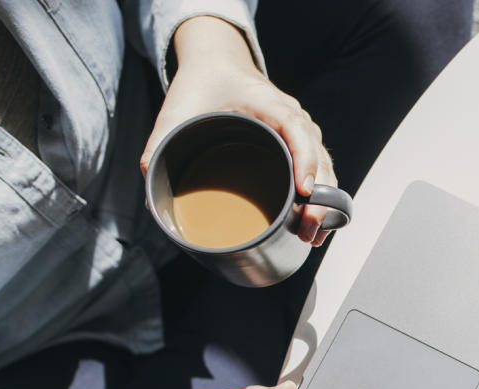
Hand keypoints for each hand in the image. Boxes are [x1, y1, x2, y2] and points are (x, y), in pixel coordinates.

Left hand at [140, 16, 337, 245]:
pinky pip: (320, 171)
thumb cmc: (202, 83)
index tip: (304, 190)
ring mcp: (301, 132)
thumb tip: (152, 201)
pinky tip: (313, 224)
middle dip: (321, 196)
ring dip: (325, 203)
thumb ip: (160, 147)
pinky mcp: (299, 145)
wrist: (216, 64)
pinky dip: (322, 198)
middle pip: (321, 158)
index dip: (305, 160)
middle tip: (306, 228)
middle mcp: (293, 118)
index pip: (298, 131)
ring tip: (311, 235)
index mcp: (270, 104)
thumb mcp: (176, 112)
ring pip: (326, 169)